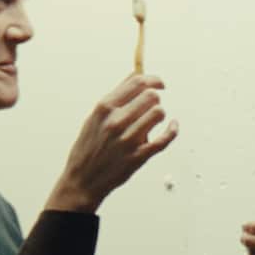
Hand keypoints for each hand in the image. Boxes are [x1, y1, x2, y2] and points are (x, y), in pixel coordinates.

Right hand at [47, 73, 178, 211]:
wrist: (82, 180)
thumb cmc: (88, 147)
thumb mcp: (95, 117)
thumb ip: (116, 96)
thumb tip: (137, 74)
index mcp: (104, 108)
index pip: (137, 83)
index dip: (153, 80)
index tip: (159, 84)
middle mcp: (115, 122)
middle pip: (150, 97)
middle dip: (155, 99)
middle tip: (151, 107)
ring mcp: (128, 140)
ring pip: (158, 114)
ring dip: (159, 115)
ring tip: (152, 121)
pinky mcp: (138, 157)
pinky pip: (164, 139)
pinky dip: (172, 130)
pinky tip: (173, 126)